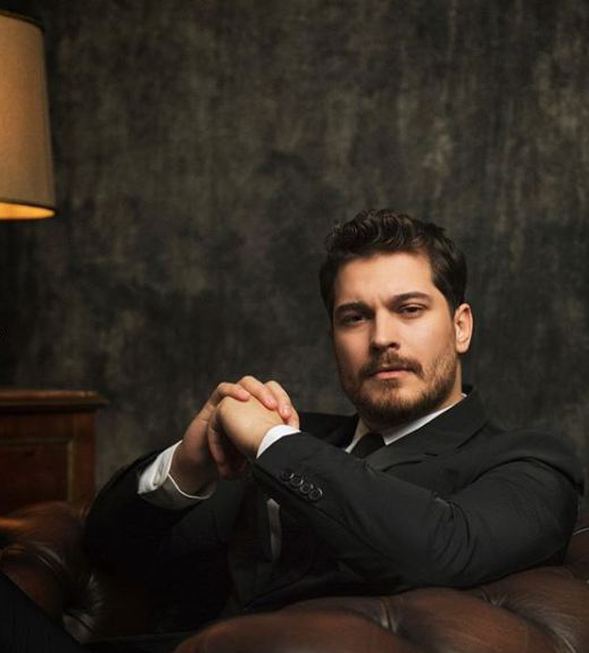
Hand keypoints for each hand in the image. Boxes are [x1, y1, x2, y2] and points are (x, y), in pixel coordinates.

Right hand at [172, 377, 297, 489]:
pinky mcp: (213, 404)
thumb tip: (291, 451)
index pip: (280, 401)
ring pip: (246, 383)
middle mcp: (247, 405)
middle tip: (282, 413)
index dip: (289, 409)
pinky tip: (243, 398)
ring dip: (259, 391)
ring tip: (267, 405)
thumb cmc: (230, 461)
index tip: (293, 425)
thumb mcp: (255, 456)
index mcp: (261, 416)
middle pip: (267, 387)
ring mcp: (231, 402)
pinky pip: (222, 390)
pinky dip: (233, 391)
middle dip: (278, 396)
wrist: (203, 467)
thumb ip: (269, 449)